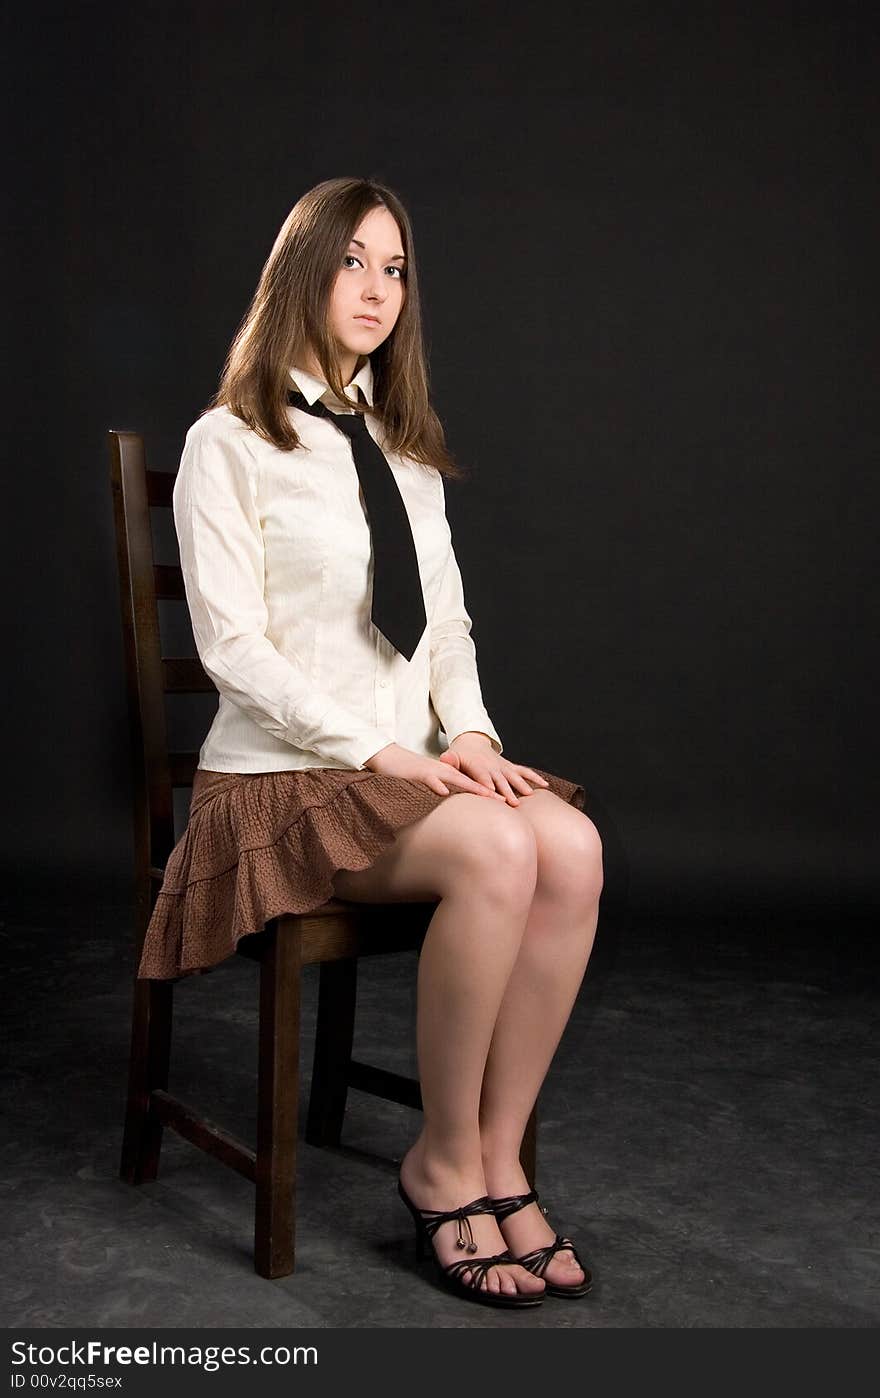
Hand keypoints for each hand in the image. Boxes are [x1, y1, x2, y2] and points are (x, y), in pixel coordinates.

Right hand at [363, 742, 507, 799]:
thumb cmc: (410, 773)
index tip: (505, 802)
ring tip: (487, 796)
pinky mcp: (418, 774)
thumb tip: (454, 806)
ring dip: (471, 787)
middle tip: (505, 801)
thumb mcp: (430, 783)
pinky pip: (429, 779)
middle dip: (487, 791)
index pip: (472, 784)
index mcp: (447, 775)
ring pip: (454, 779)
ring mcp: (432, 772)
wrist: (389, 758)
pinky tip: (445, 793)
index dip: (488, 792)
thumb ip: (443, 791)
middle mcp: (444, 771)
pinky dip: (437, 785)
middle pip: (469, 782)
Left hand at [442, 732, 550, 806]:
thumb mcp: (452, 756)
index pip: (483, 778)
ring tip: (529, 795)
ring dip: (521, 785)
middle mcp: (493, 766)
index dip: (488, 786)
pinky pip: (524, 771)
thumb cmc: (460, 756)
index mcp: (479, 766)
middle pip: (501, 780)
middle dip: (507, 791)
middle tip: (513, 803)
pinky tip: (545, 786)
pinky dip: (535, 777)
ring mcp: (503, 767)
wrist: (471, 742)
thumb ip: (449, 760)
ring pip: (514, 776)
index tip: (493, 795)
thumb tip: (444, 759)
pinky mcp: (510, 767)